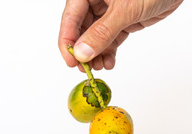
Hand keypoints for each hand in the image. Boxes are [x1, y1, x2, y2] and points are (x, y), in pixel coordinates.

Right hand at [58, 0, 182, 70]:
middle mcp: (96, 1)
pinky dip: (109, 51)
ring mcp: (109, 11)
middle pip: (81, 29)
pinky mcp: (123, 20)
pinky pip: (111, 38)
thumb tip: (82, 53)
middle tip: (85, 69)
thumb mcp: (124, 10)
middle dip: (84, 51)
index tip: (70, 61)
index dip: (68, 41)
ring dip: (96, 54)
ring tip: (99, 67)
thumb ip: (102, 32)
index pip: (70, 18)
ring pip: (96, 37)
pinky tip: (109, 62)